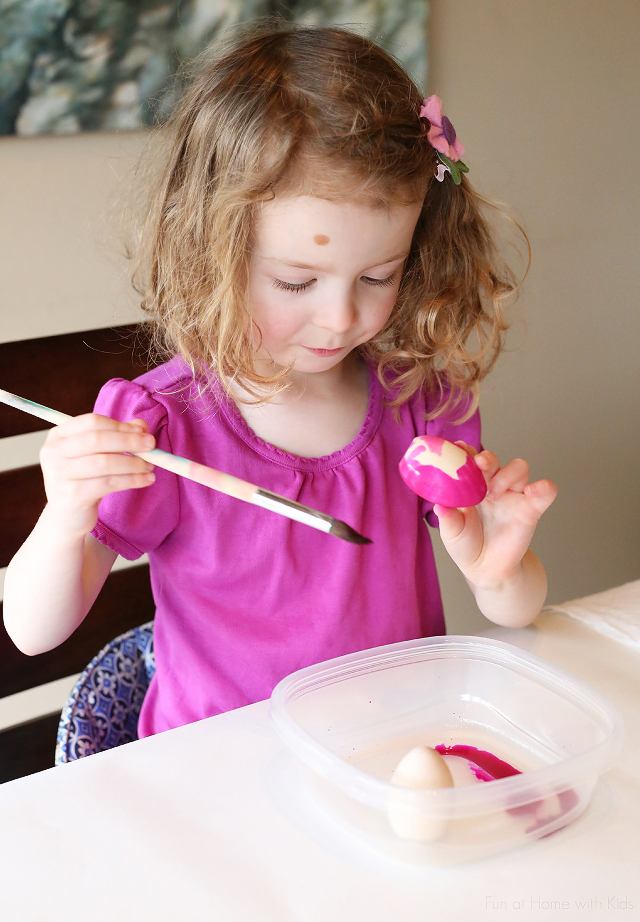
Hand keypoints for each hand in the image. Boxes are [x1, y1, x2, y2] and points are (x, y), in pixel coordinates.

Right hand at [39, 414, 155, 538]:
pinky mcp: (71, 495)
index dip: (120, 426)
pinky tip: (146, 480)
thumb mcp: (98, 455)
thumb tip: (141, 425)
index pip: (92, 422)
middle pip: (97, 439)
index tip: (142, 432)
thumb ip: (117, 436)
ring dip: (133, 463)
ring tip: (150, 466)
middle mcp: (53, 452)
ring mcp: (59, 474)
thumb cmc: (84, 480)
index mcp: (58, 436)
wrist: (68, 516)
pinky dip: (132, 480)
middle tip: (151, 446)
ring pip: (104, 462)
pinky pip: (108, 483)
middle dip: (129, 441)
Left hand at [434, 445, 556, 591]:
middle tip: (479, 465)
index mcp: (471, 486)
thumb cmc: (467, 545)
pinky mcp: (531, 508)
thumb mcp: (452, 533)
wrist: (487, 569)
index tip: (458, 447)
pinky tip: (533, 491)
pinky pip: (546, 491)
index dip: (465, 452)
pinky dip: (544, 486)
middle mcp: (493, 485)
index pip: (470, 460)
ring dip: (506, 474)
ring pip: (519, 467)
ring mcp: (513, 495)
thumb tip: (439, 505)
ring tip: (493, 495)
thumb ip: (448, 519)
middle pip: (494, 460)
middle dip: (486, 458)